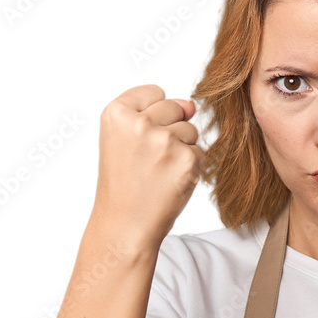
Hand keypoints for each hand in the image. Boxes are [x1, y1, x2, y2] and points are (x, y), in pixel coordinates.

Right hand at [91, 84, 206, 249]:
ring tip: (159, 172)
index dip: (152, 116)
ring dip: (182, 150)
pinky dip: (192, 168)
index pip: (154, 92)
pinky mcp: (187, 159)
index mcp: (116, 113)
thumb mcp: (124, 140)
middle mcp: (140, 123)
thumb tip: (191, 105)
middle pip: (175, 108)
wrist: (126, 224)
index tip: (140, 140)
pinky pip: (201, 153)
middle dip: (169, 131)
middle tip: (149, 160)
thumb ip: (154, 112)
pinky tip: (171, 182)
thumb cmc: (124, 183)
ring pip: (191, 130)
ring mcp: (164, 141)